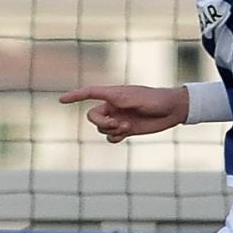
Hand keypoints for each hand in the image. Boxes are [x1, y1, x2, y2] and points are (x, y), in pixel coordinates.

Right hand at [59, 85, 188, 142]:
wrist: (171, 109)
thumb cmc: (153, 99)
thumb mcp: (131, 97)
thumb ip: (114, 101)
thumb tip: (101, 108)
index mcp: (112, 95)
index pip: (88, 94)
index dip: (74, 96)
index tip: (61, 100)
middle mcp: (112, 106)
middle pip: (93, 117)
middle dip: (101, 123)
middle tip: (117, 124)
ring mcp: (118, 118)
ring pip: (101, 129)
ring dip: (111, 131)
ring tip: (127, 127)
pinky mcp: (126, 129)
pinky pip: (110, 137)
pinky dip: (115, 138)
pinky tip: (125, 134)